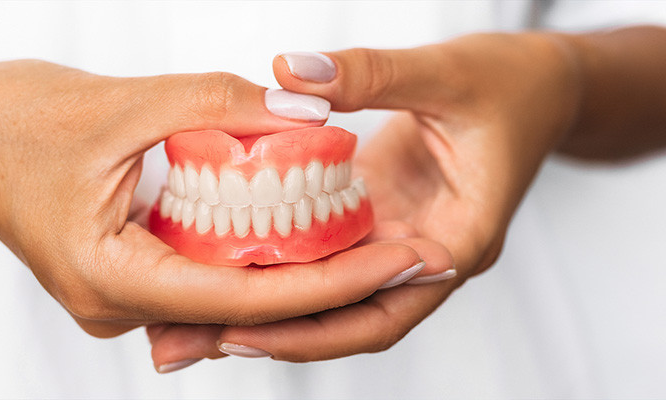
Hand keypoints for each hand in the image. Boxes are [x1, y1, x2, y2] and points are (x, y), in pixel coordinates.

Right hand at [0, 59, 440, 338]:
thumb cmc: (18, 116)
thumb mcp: (129, 102)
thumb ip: (224, 105)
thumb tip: (312, 114)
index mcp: (106, 279)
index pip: (242, 299)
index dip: (329, 282)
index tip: (394, 261)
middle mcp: (112, 304)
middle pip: (241, 308)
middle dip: (324, 282)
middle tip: (399, 252)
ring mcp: (116, 295)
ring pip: (223, 297)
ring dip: (290, 271)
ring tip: (366, 243)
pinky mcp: (123, 274)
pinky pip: (200, 277)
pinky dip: (250, 258)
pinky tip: (300, 233)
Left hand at [147, 32, 580, 366]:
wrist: (541, 86)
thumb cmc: (510, 82)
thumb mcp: (445, 73)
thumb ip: (372, 74)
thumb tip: (289, 71)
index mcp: (458, 240)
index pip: (384, 309)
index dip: (315, 330)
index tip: (245, 329)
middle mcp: (424, 254)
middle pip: (346, 317)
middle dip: (275, 334)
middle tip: (197, 339)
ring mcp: (400, 240)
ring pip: (333, 292)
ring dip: (272, 307)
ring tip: (198, 317)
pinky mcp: (380, 217)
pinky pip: (328, 251)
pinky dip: (283, 261)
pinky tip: (232, 255)